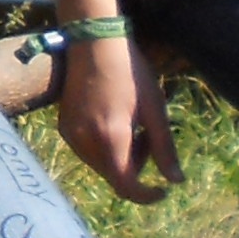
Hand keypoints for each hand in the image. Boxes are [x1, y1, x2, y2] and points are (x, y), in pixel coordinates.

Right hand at [57, 35, 182, 205]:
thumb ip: (164, 148)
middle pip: (114, 176)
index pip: (126, 187)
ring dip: (119, 156)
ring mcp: (70, 135)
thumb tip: (175, 182)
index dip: (146, 195)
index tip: (162, 190)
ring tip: (129, 125)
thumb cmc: (130, 72)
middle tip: (146, 134)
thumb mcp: (154, 109)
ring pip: (100, 165)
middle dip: (135, 166)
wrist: (93, 42)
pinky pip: (87, 151)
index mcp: (111, 138)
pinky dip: (103, 146)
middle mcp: (85, 142)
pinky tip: (110, 120)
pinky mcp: (63, 127)